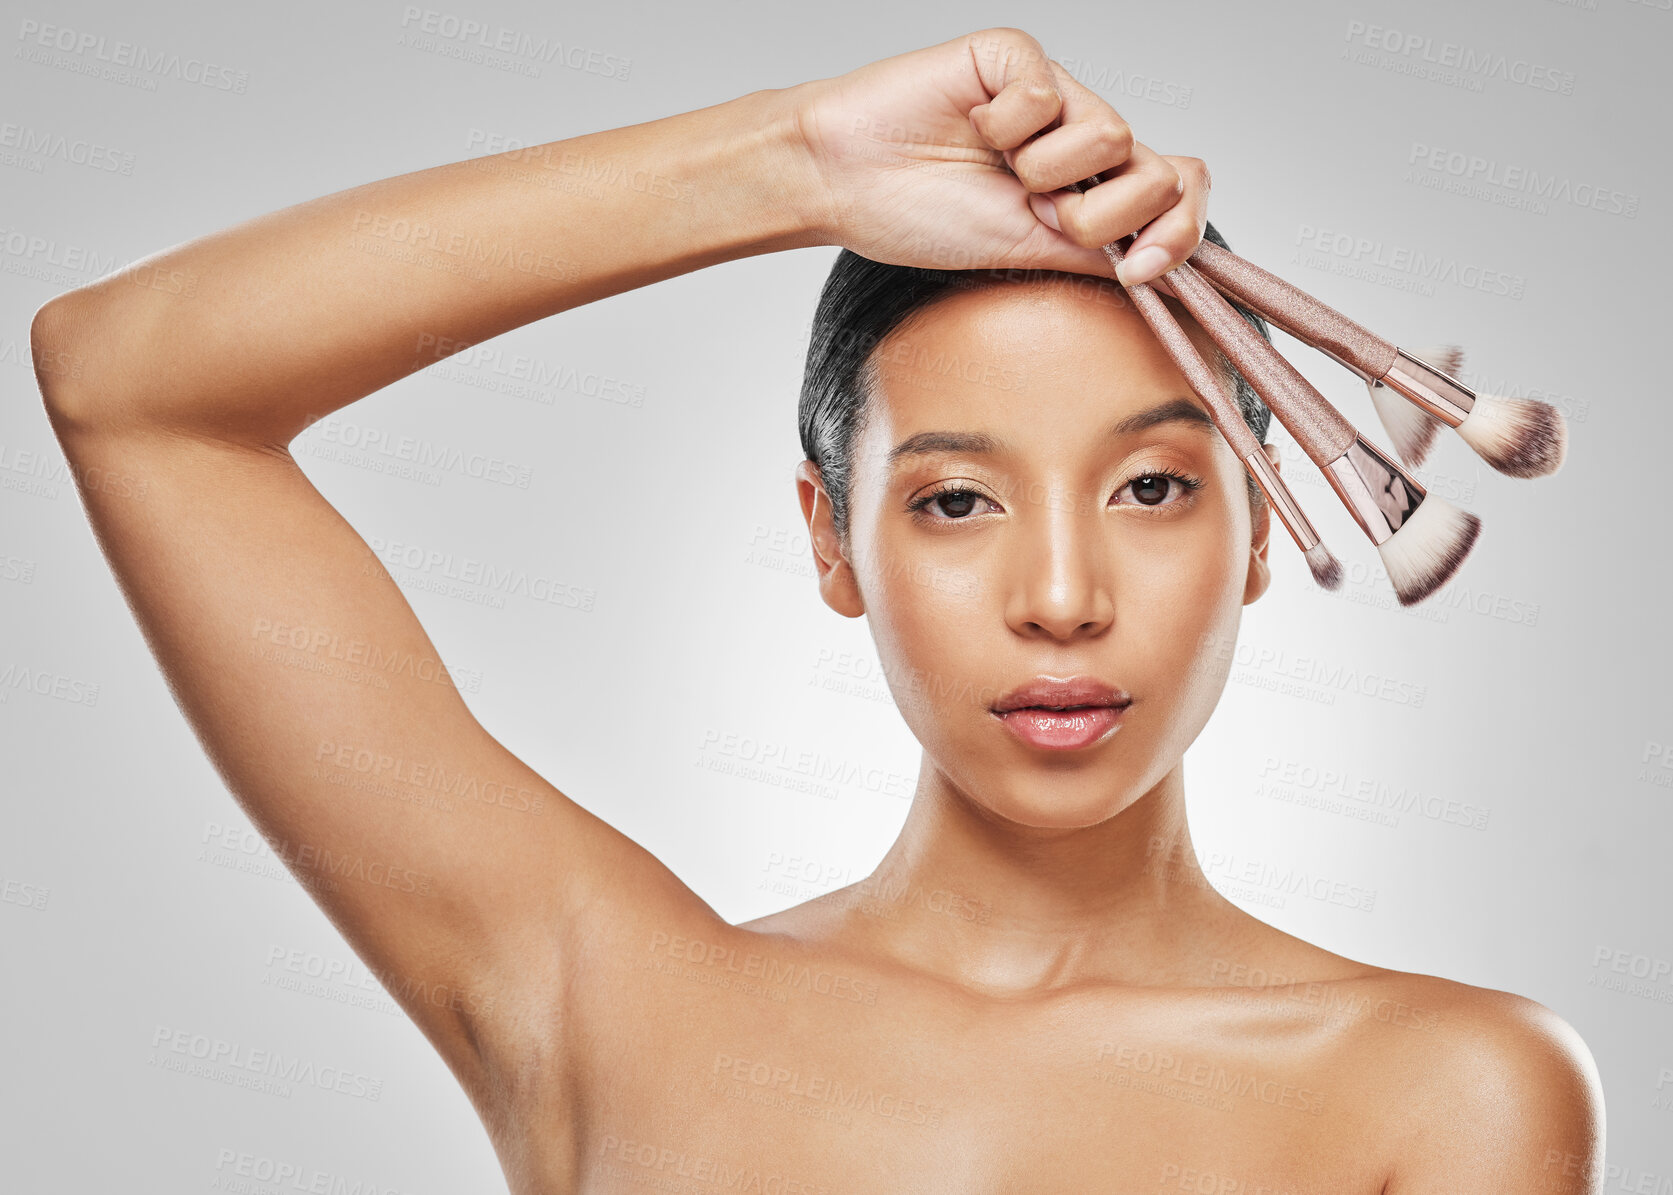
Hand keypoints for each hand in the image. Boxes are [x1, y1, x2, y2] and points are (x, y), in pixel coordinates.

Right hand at [787, 27, 1208, 288]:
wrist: (846, 184)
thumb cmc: (921, 216)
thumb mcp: (1030, 253)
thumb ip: (1102, 254)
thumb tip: (1174, 275)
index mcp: (1092, 187)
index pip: (1180, 193)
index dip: (1179, 232)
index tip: (1136, 269)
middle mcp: (1082, 138)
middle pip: (1159, 175)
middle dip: (1097, 215)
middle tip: (1032, 211)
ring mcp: (1055, 95)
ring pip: (1112, 136)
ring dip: (1044, 172)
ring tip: (996, 166)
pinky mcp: (1016, 57)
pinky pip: (1048, 93)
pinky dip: (1004, 125)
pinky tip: (970, 124)